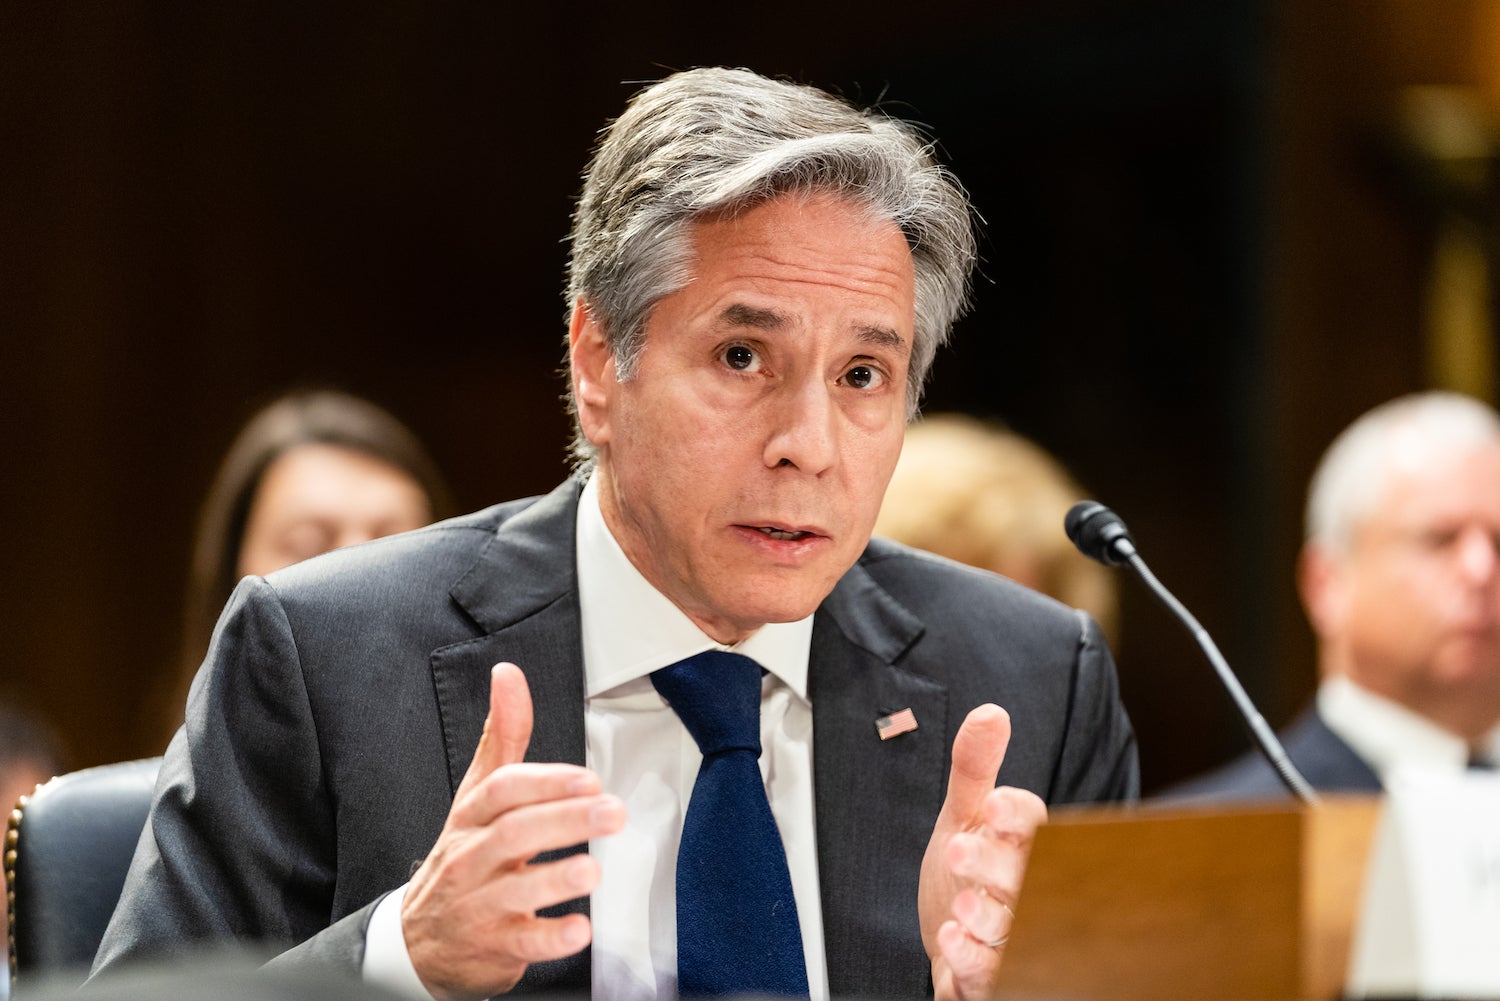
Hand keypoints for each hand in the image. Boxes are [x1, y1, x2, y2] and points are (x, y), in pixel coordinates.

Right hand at [402, 663, 625, 1000]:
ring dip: (556, 879)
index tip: (586, 779)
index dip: (544, 782)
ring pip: (515, 890)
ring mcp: (480, 904)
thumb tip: (509, 675)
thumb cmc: (463, 856)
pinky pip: (522, 944)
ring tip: (592, 870)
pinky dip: (551, 938)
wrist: (421, 940)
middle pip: (515, 834)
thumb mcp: (477, 795)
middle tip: (612, 813)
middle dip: (565, 821)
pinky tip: (579, 929)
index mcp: (471, 817)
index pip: (502, 791)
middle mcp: (472, 857)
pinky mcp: (494, 946)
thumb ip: (501, 737)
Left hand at [918, 704, 1047, 1000]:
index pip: (1033, 826)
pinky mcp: (991, 972)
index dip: (1016, 817)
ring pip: (1011, 928)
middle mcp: (1026, 890)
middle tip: (960, 850)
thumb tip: (990, 713)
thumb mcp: (962, 814)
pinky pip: (990, 972)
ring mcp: (1012, 935)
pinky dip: (973, 962)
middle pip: (1023, 878)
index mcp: (1022, 845)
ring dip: (986, 918)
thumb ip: (973, 768)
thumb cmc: (967, 871)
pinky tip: (950, 942)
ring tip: (959, 907)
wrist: (952, 939)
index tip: (993, 805)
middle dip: (995, 866)